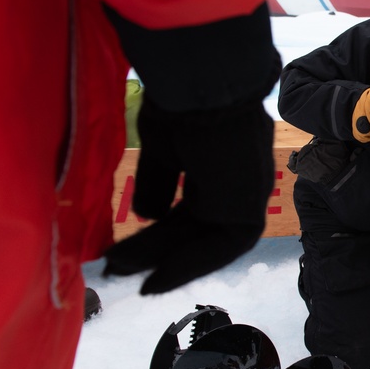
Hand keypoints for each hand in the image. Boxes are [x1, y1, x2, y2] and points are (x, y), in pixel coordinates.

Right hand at [103, 96, 274, 293]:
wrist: (204, 90)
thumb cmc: (181, 105)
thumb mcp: (162, 147)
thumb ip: (158, 184)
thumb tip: (148, 217)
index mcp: (225, 157)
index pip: (197, 202)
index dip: (167, 226)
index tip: (133, 244)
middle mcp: (241, 178)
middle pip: (198, 224)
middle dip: (157, 249)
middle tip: (120, 268)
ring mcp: (249, 193)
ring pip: (205, 239)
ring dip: (164, 260)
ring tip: (122, 274)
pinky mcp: (249, 207)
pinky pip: (218, 247)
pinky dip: (186, 264)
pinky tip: (153, 279)